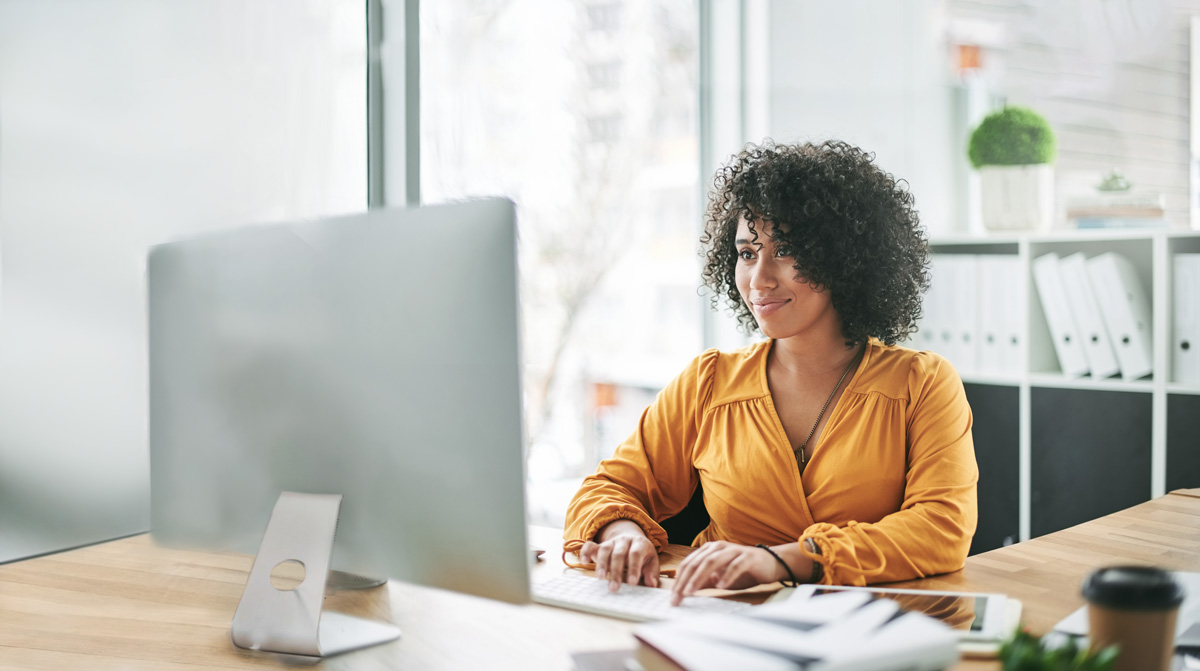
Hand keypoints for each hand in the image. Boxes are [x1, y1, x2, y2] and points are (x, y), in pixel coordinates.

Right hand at [579, 520, 660, 590]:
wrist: (631, 538)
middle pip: (618, 553)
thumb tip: (651, 584)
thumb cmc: (642, 554)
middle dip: (616, 571)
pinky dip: (585, 552)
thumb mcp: (651, 560)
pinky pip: (590, 545)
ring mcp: (611, 542)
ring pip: (604, 549)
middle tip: (614, 587)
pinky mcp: (599, 545)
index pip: (635, 554)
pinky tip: (583, 562)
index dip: (633, 568)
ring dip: (601, 564)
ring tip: (600, 578)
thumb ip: (651, 572)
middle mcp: (624, 540)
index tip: (632, 583)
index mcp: (639, 543)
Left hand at [670, 541, 794, 605]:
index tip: (673, 597)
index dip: (679, 580)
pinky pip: (735, 565)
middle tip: (678, 597)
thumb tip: (684, 591)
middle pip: (696, 562)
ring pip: (711, 561)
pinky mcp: (748, 557)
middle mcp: (718, 547)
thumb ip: (703, 581)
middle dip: (685, 581)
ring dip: (699, 577)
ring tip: (691, 592)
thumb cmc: (743, 571)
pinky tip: (720, 586)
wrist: (770, 564)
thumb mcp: (719, 578)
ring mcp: (733, 550)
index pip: (688, 564)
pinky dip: (726, 575)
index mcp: (709, 550)